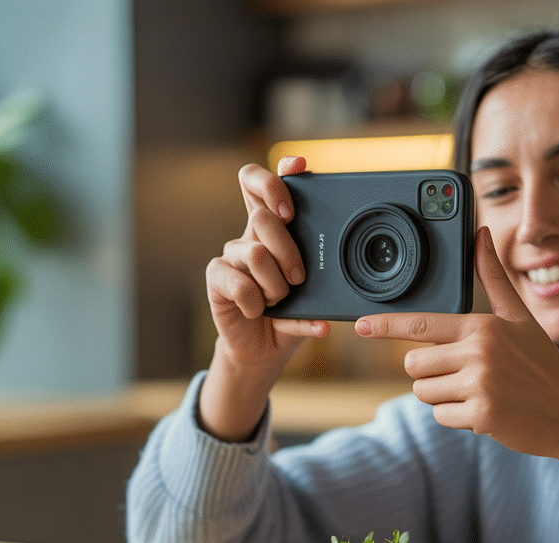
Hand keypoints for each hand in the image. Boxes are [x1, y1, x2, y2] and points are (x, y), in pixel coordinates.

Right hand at [208, 155, 328, 371]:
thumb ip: (322, 263)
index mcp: (272, 227)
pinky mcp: (216, 277)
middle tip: (299, 278)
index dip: (273, 179)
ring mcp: (231, 255)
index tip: (294, 190)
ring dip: (276, 286)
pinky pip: (240, 284)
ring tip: (279, 301)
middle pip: (263, 217)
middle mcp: (249, 234)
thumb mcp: (315, 287)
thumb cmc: (294, 311)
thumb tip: (342, 243)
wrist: (267, 348)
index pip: (260, 184)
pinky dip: (258, 304)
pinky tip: (260, 312)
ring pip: (257, 254)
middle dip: (289, 250)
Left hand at [356, 227, 558, 459]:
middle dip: (431, 374)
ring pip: (424, 392)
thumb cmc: (543, 366)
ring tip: (480, 393)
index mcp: (482, 326)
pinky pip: (441, 416)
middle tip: (467, 376)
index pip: (422, 323)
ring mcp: (479, 384)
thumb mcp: (520, 318)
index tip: (361, 326)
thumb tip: (480, 234)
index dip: (387, 325)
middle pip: (415, 365)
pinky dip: (458, 418)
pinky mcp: (481, 414)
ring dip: (443, 397)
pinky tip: (487, 411)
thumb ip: (494, 278)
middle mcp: (478, 352)